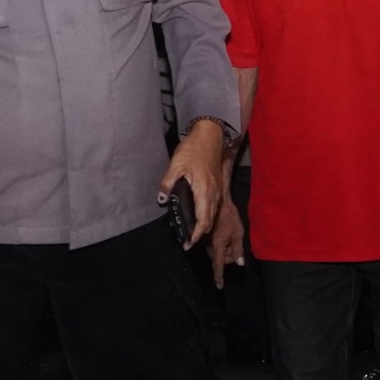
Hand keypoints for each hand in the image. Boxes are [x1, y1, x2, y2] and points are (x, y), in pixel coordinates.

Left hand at [157, 119, 230, 249]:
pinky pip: (214, 207)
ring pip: (213, 215)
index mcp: (204, 190)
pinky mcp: (217, 186)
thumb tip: (162, 199)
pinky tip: (199, 216)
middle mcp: (213, 193)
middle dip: (199, 234)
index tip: (188, 243)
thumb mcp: (176, 164)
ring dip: (204, 226)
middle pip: (210, 221)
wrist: (210, 136)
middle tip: (187, 243)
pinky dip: (207, 216)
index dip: (196, 235)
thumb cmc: (193, 149)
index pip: (203, 220)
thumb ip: (168, 183)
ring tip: (192, 233)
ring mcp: (217, 190)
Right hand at [206, 198, 245, 288]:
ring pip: (218, 255)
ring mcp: (206, 243)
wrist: (218, 203)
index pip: (218, 265)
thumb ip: (238, 249)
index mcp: (218, 246)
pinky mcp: (206, 238)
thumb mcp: (238, 233)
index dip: (219, 276)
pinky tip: (226, 235)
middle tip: (235, 245)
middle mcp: (209, 246)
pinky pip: (215, 248)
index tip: (219, 286)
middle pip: (220, 260)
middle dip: (229, 257)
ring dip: (226, 251)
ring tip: (231, 238)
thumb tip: (239, 263)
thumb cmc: (230, 217)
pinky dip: (222, 246)